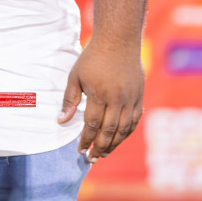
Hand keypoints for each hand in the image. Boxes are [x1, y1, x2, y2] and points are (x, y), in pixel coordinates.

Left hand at [60, 36, 143, 161]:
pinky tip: (118, 139)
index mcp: (100, 95)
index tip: (80, 150)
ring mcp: (131, 99)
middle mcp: (118, 100)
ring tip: (104, 154)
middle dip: (100, 148)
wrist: (119, 41)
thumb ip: (70, 100)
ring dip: (114, 144)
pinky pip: (134, 121)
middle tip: (92, 159)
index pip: (92, 125)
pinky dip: (126, 133)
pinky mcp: (140, 97)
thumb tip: (61, 122)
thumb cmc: (93, 58)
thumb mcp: (75, 76)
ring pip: (124, 130)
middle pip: (109, 132)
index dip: (86, 140)